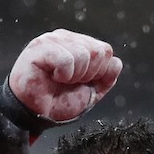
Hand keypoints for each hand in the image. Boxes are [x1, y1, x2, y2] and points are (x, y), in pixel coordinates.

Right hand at [8, 29, 122, 121]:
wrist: (37, 115)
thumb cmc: (58, 101)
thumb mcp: (90, 92)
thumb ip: (105, 78)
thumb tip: (116, 63)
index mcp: (78, 45)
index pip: (105, 51)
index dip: (98, 72)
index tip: (82, 83)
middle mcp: (65, 39)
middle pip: (98, 51)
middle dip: (88, 75)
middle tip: (70, 83)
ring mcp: (52, 40)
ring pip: (84, 54)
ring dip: (75, 76)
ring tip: (60, 81)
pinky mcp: (39, 48)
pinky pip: (67, 59)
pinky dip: (64, 74)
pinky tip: (53, 77)